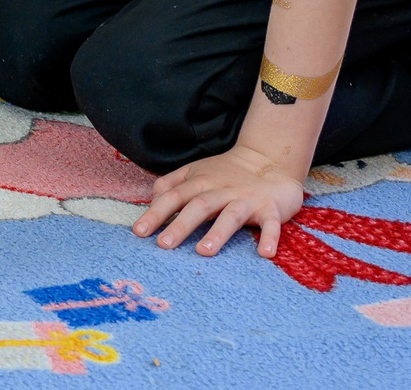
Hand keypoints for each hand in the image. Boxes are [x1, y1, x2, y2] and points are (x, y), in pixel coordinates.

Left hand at [133, 143, 307, 257]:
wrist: (268, 158)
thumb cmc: (225, 172)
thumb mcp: (195, 173)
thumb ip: (171, 184)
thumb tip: (150, 201)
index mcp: (200, 182)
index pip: (173, 197)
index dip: (155, 213)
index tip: (139, 232)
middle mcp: (221, 190)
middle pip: (198, 206)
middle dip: (180, 225)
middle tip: (164, 245)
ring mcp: (246, 199)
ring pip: (231, 216)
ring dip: (218, 233)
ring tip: (203, 252)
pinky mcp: (271, 208)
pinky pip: (271, 224)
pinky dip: (269, 237)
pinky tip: (265, 253)